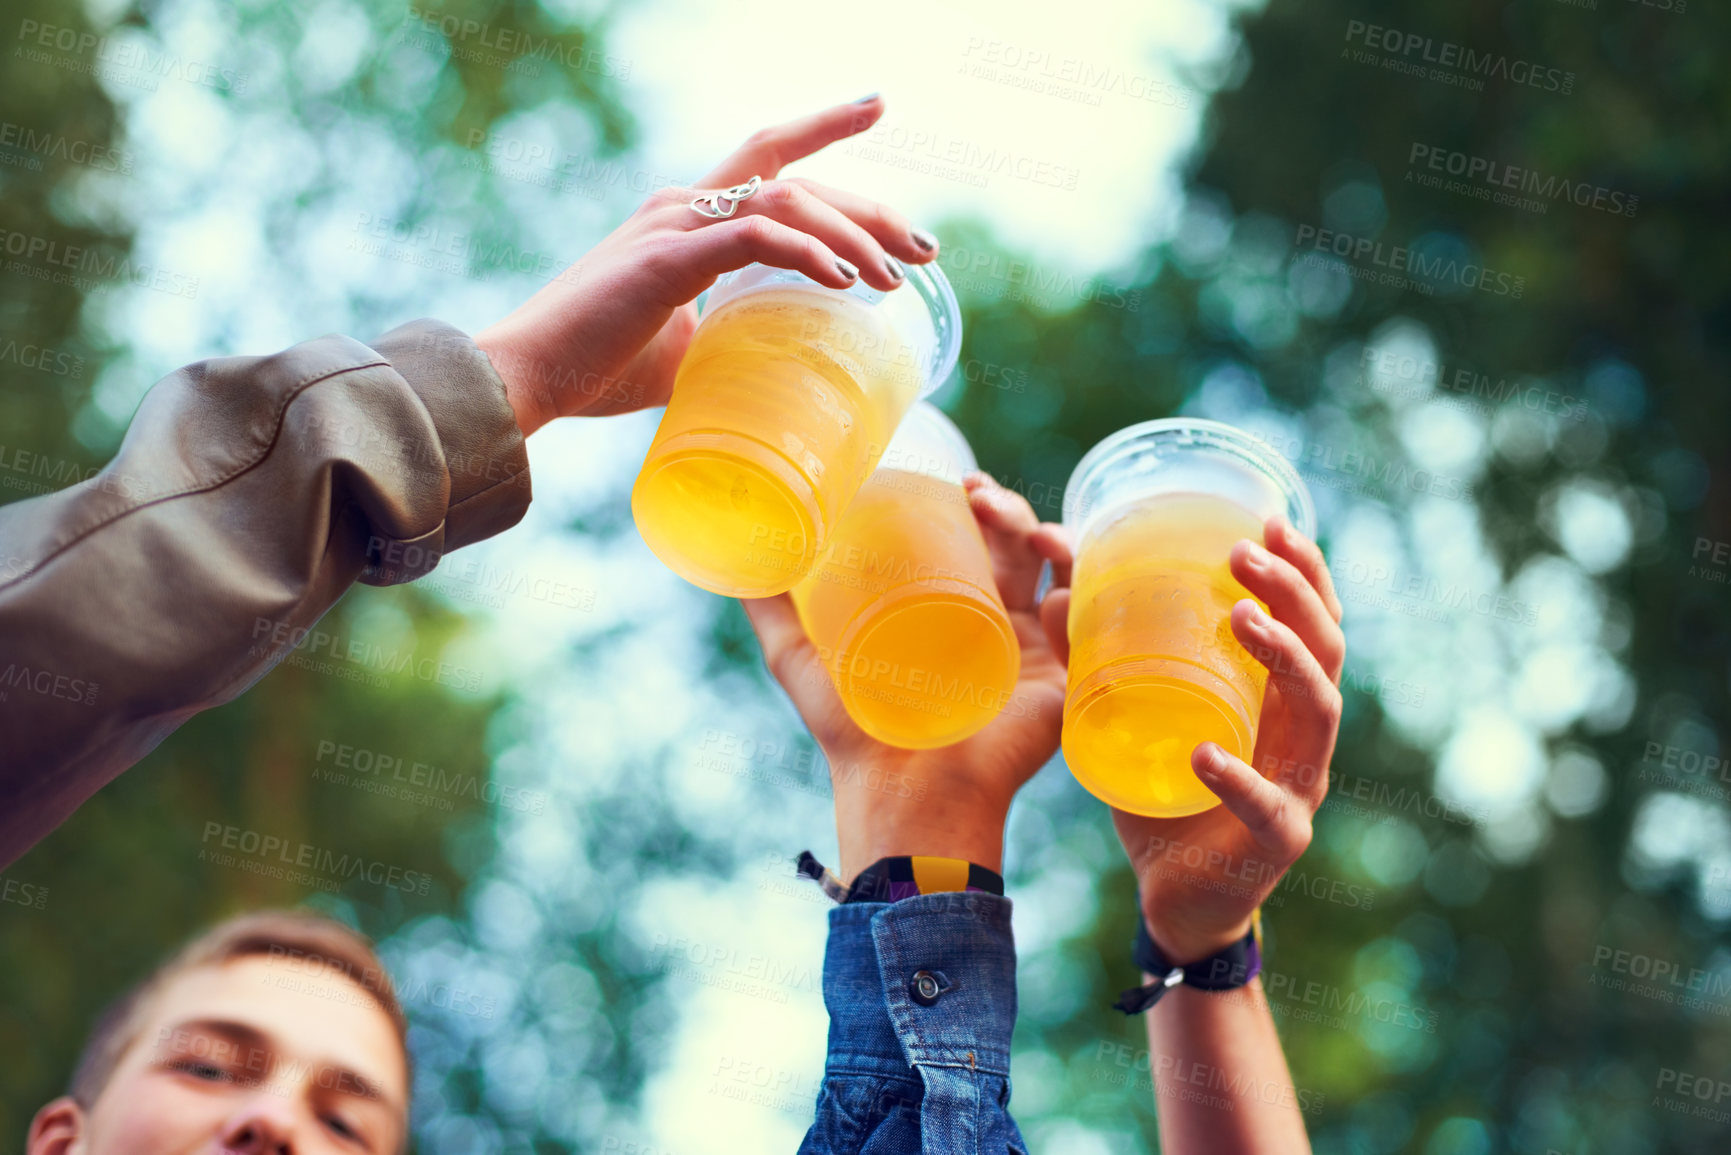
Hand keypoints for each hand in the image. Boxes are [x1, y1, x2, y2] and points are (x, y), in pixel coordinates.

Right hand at [473, 95, 939, 436]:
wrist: (524, 380)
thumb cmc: (592, 368)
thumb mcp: (678, 350)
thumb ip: (720, 338)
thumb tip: (764, 364)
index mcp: (686, 219)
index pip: (768, 158)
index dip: (822, 130)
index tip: (876, 108)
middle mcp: (682, 206)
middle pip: (795, 177)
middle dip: (869, 206)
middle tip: (926, 247)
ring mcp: (673, 227)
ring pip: (785, 201)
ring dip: (850, 235)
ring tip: (895, 279)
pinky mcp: (665, 260)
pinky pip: (754, 239)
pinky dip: (806, 254)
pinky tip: (845, 281)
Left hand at [741, 474, 1071, 881]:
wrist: (903, 792)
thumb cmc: (850, 730)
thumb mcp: (796, 656)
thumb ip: (769, 606)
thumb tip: (734, 554)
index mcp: (943, 608)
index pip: (969, 537)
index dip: (973, 500)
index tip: (959, 479)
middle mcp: (990, 623)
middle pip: (1016, 544)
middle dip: (1009, 507)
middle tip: (982, 496)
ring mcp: (1030, 649)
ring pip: (1056, 569)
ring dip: (1048, 531)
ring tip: (1025, 529)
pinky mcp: (1061, 681)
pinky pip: (1085, 625)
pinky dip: (1080, 591)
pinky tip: (1055, 582)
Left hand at [1043, 516, 1345, 963]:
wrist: (1178, 900)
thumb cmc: (1165, 795)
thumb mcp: (1137, 717)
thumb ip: (1105, 661)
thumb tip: (1058, 590)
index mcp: (1281, 702)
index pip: (1315, 624)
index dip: (1304, 571)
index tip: (1271, 520)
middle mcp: (1303, 738)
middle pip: (1327, 652)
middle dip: (1294, 595)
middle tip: (1244, 555)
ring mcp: (1298, 790)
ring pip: (1317, 714)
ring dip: (1284, 659)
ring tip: (1241, 620)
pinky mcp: (1275, 843)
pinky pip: (1267, 806)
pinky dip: (1236, 777)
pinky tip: (1204, 753)